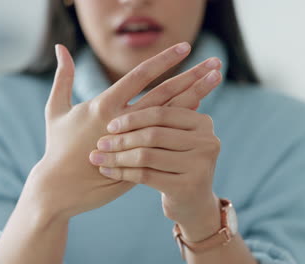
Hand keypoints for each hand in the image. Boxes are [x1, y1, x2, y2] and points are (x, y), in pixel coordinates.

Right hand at [26, 42, 221, 220]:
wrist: (60, 188)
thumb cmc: (56, 148)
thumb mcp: (56, 110)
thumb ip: (62, 77)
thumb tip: (60, 48)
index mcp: (104, 106)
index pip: (141, 77)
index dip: (164, 61)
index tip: (184, 48)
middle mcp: (124, 121)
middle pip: (166, 93)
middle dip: (192, 76)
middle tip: (215, 63)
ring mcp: (135, 143)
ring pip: (172, 115)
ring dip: (196, 96)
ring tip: (216, 81)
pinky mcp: (141, 160)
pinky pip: (167, 140)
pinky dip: (182, 126)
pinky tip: (200, 112)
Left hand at [90, 105, 221, 239]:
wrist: (192, 203)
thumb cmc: (174, 163)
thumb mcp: (172, 138)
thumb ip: (159, 118)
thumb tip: (123, 91)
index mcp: (202, 122)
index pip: (160, 114)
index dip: (132, 118)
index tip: (109, 125)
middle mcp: (207, 141)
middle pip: (153, 135)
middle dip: (122, 139)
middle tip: (99, 143)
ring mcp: (200, 165)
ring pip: (147, 156)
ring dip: (117, 157)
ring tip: (97, 158)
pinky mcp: (187, 187)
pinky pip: (146, 175)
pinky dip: (123, 172)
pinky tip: (107, 171)